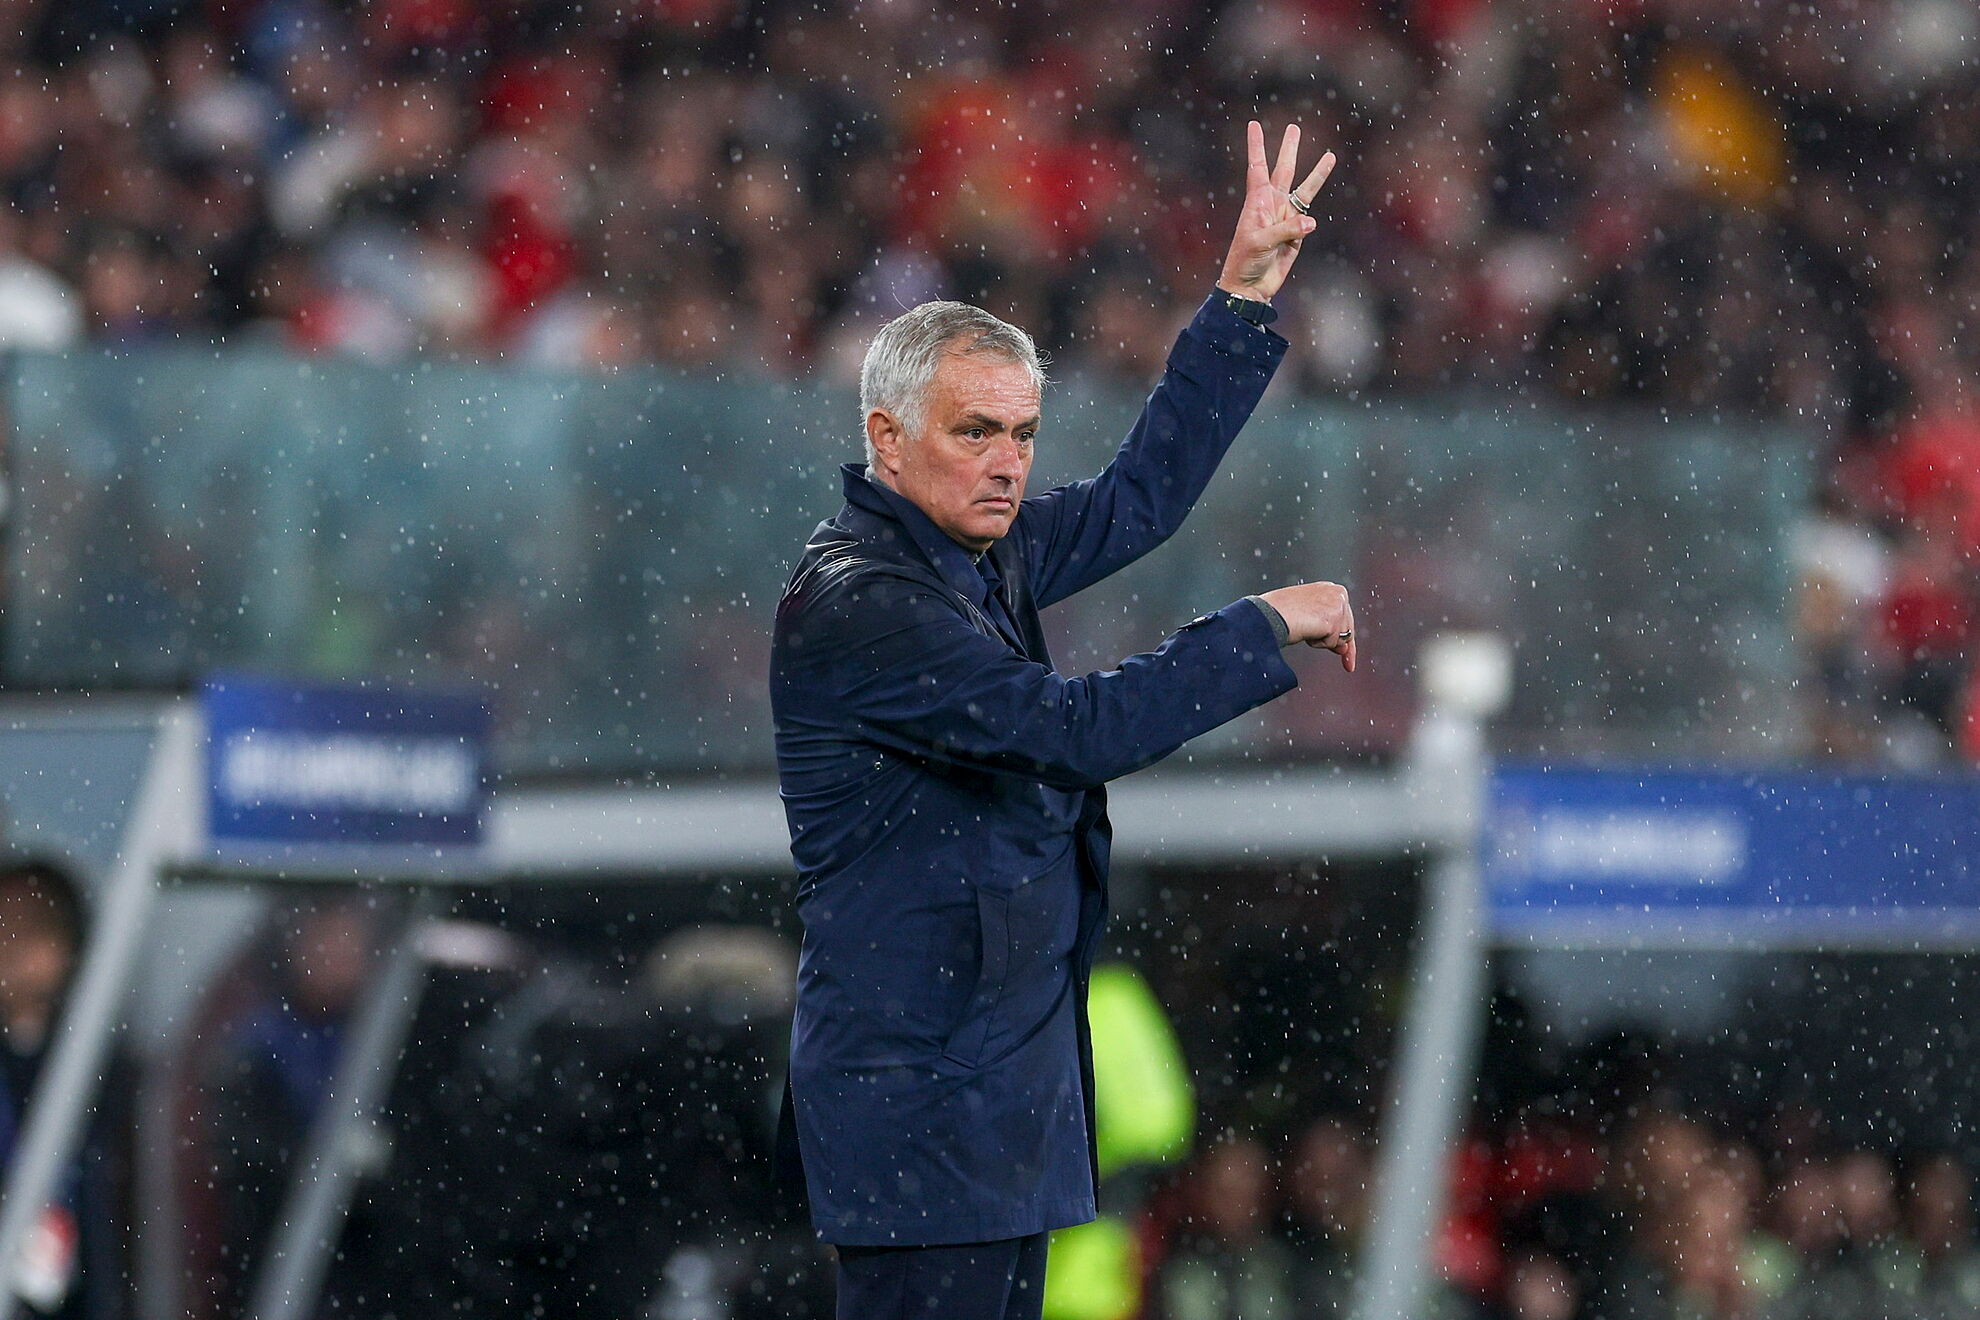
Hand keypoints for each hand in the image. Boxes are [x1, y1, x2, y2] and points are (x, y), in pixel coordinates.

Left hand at [1216, 121, 1336, 304]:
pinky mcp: (1296, 234)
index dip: (1257, 147)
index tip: (1253, 125)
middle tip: (1293, 127)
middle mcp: (1271, 205)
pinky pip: (1307, 221)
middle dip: (1289, 149)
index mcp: (1256, 201)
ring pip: (1304, 190)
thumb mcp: (1261, 242)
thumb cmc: (1245, 260)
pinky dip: (1309, 221)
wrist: (1250, 286)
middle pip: (1284, 171)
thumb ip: (1286, 230)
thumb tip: (1311, 222)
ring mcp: (1285, 218)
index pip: (1257, 167)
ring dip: (1316, 173)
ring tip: (1330, 156)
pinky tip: (1309, 224)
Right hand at [1260, 580, 1355, 671]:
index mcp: (1328, 589)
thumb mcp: (1307, 618)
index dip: (1342, 635)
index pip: (1343, 616)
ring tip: (1305, 630)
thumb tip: (1342, 648)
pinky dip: (1320, 643)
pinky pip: (1333, 642)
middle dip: (1347, 648)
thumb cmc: (1277, 613)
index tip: (1345, 653)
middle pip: (1347, 628)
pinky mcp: (1335, 617)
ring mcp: (1337, 604)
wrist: (1268, 614)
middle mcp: (1336, 593)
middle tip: (1348, 665)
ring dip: (1324, 642)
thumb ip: (1326, 628)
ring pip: (1342, 637)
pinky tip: (1306, 632)